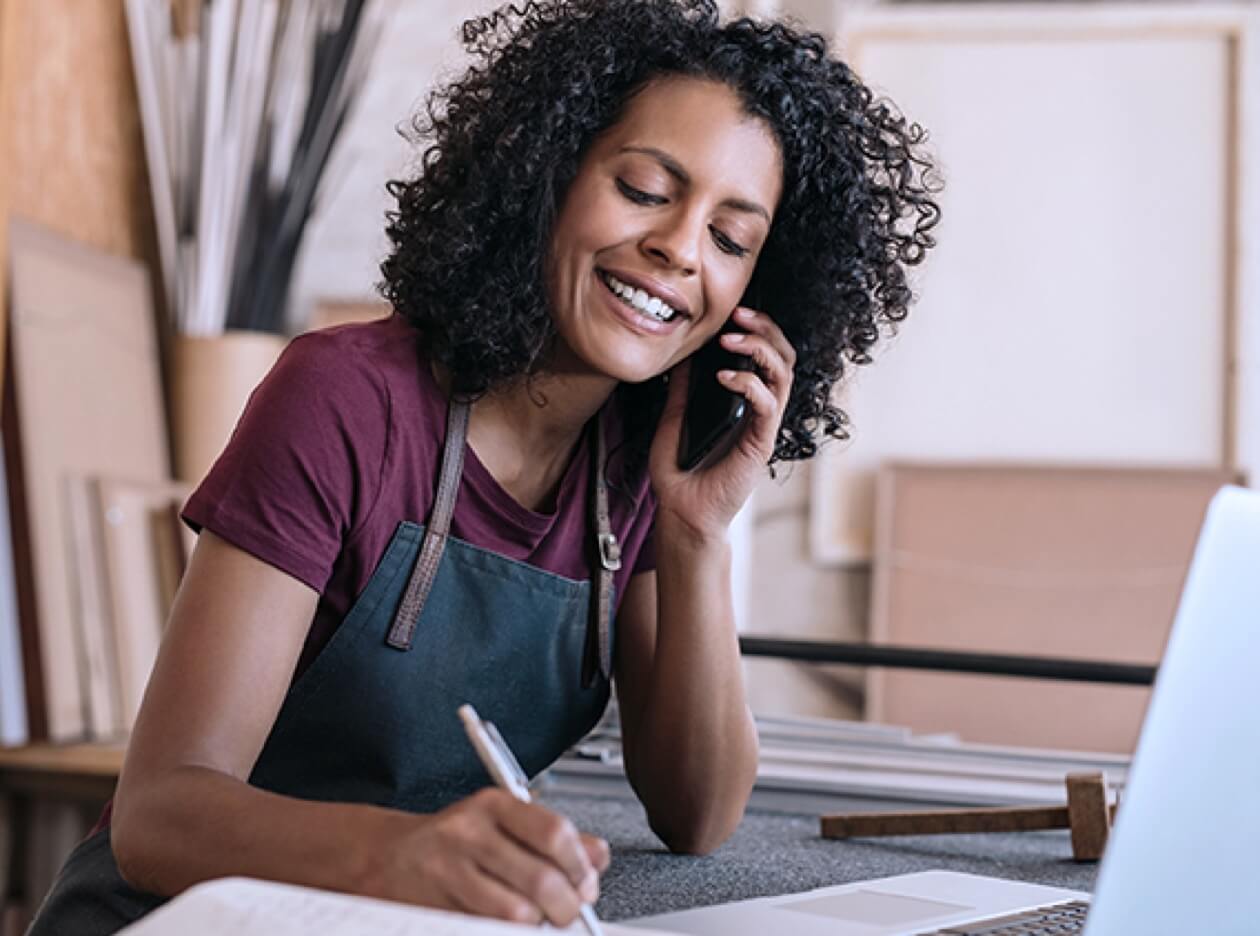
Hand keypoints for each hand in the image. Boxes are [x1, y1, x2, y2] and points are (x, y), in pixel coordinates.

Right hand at [362, 788, 609, 925]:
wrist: (387, 857)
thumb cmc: (455, 841)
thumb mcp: (504, 823)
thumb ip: (554, 838)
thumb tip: (599, 856)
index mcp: (492, 805)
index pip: (553, 832)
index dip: (579, 865)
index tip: (586, 884)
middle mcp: (468, 833)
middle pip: (540, 879)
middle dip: (565, 907)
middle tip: (567, 913)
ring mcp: (446, 871)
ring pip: (515, 913)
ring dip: (534, 925)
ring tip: (532, 920)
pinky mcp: (431, 907)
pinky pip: (483, 928)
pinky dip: (503, 933)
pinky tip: (503, 925)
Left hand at [649, 306, 795, 540]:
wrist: (681, 511)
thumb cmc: (680, 471)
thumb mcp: (673, 418)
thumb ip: (682, 389)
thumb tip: (682, 356)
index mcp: (744, 401)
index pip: (765, 356)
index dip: (756, 330)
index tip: (732, 313)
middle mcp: (760, 410)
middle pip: (784, 358)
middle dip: (766, 330)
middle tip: (740, 315)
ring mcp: (763, 425)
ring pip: (783, 375)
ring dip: (760, 349)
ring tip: (730, 340)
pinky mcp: (760, 442)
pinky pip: (767, 404)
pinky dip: (749, 383)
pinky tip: (724, 377)